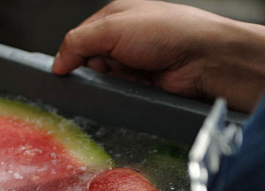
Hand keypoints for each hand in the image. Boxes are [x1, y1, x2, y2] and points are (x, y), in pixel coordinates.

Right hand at [52, 0, 264, 112]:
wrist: (206, 60)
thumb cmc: (170, 32)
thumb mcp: (114, 26)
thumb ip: (79, 42)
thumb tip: (57, 63)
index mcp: (116, 17)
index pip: (79, 38)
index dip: (69, 54)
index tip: (61, 71)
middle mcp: (123, 40)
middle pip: (87, 62)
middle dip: (86, 72)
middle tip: (89, 79)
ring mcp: (132, 64)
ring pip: (100, 81)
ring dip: (101, 87)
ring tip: (110, 87)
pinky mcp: (139, 87)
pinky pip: (115, 95)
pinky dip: (114, 98)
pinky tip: (119, 96)